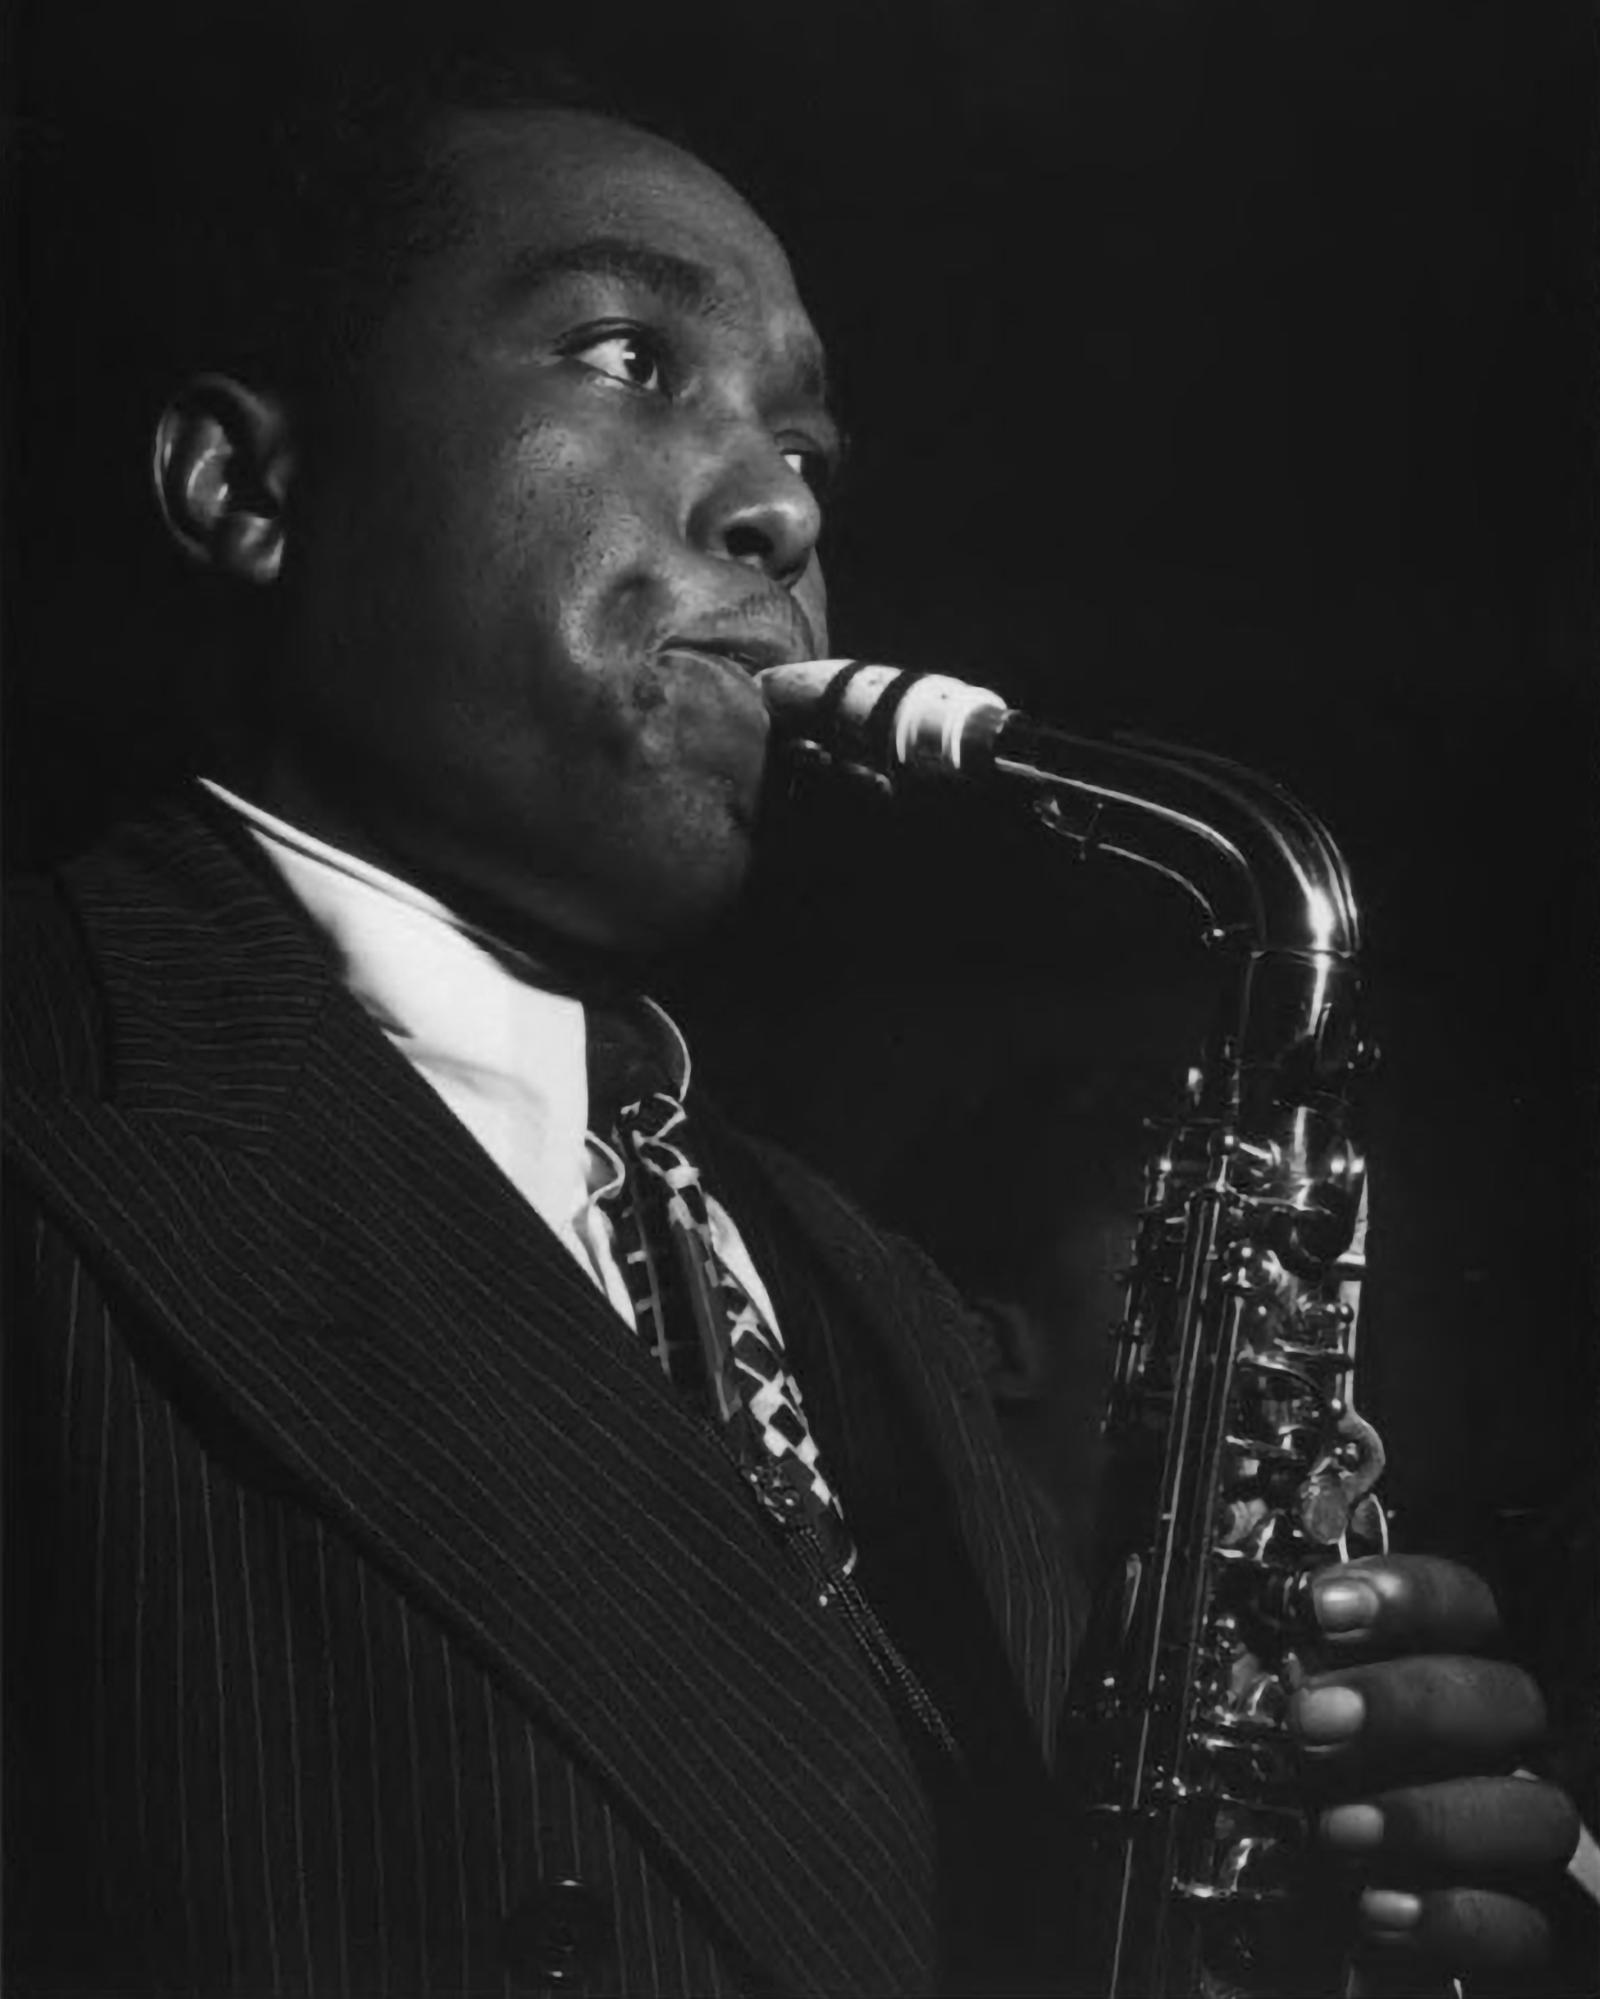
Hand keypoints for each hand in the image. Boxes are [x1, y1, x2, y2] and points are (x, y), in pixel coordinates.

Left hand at [1292, 1554, 1579, 1982]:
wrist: (1323, 1916)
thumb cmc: (1313, 1795)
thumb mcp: (1300, 1726)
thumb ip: (1302, 1681)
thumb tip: (1266, 1641)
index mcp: (1446, 1678)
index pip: (1466, 1607)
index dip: (1409, 1596)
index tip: (1324, 1606)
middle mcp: (1498, 1751)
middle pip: (1510, 1699)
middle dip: (1409, 1704)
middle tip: (1313, 1721)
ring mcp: (1518, 1840)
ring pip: (1538, 1814)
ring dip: (1431, 1817)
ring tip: (1337, 1829)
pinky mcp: (1522, 1926)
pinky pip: (1526, 1926)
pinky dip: (1452, 1917)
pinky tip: (1377, 1907)